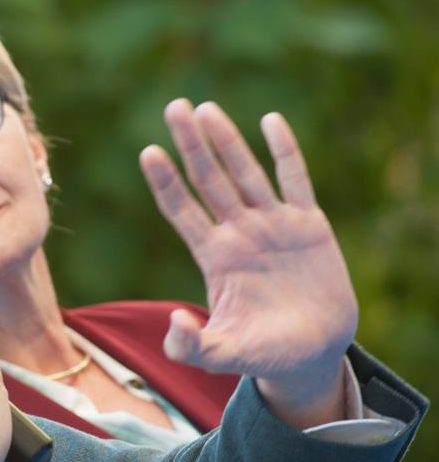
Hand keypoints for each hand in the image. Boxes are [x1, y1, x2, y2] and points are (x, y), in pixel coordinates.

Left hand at [139, 100, 356, 427]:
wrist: (312, 355)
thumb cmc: (263, 354)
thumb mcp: (221, 354)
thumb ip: (191, 345)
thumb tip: (175, 321)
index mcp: (214, 256)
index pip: (182, 210)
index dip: (166, 182)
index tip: (149, 152)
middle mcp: (239, 233)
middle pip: (209, 179)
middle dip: (191, 144)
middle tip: (174, 106)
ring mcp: (272, 225)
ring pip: (245, 173)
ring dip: (226, 140)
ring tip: (205, 108)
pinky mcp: (308, 225)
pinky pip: (295, 181)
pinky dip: (285, 151)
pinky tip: (270, 120)